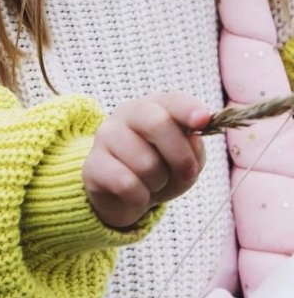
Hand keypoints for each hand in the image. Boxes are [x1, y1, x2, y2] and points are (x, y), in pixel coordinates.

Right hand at [82, 93, 209, 229]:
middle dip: (180, 156)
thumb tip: (194, 140)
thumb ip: (194, 150)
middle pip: (157, 123)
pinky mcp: (92, 164)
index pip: (172, 100)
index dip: (189, 109)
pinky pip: (127, 184)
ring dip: (159, 182)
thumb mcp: (185, 161)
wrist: (123, 195)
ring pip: (146, 163)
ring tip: (152, 182)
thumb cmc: (160, 169)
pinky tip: (136, 193)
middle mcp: (126, 114)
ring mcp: (106, 136)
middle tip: (187, 173)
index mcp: (153, 106)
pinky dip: (140, 196)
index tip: (203, 120)